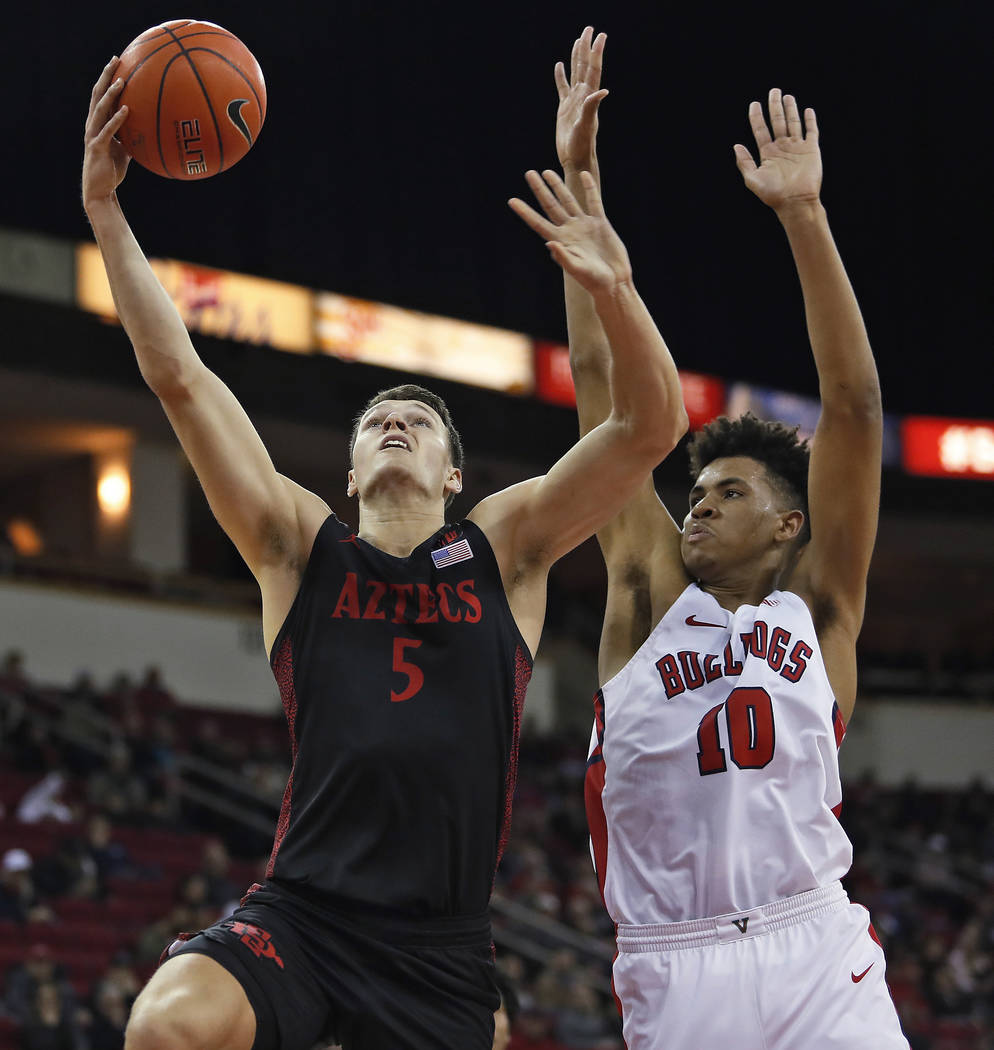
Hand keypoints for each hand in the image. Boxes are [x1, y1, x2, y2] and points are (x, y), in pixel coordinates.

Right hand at [82, 58, 130, 208]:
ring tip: (122, 81)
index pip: (102, 95)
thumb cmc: (112, 170)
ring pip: (100, 108)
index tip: (118, 61)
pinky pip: (108, 130)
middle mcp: (92, 124)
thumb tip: (150, 129)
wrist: (100, 190)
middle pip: (97, 94)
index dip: (108, 78)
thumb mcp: (125, 150)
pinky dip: (117, 119)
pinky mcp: (97, 147)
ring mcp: (93, 134)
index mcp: (98, 122)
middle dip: (106, 76)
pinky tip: (127, 110)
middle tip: (115, 59)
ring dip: (111, 94)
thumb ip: (133, 137)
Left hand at [509, 169, 630, 294]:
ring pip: (568, 200)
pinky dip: (590, 188)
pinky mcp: (600, 223)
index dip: (525, 212)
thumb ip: (563, 257)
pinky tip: (584, 175)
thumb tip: (550, 243)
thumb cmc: (594, 280)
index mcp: (560, 241)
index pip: (538, 223)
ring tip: (547, 172)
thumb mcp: (577, 269)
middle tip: (529, 173)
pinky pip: (594, 202)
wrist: (613, 281)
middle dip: (539, 190)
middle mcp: (569, 230)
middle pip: (550, 205)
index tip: (512, 200)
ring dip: (558, 186)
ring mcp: (584, 225)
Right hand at [555, 26, 607, 171]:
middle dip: (587, 47)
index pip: (593, 69)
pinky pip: (562, 88)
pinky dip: (561, 76)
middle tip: (589, 28)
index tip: (600, 35)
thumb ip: (592, 107)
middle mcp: (583, 96)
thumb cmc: (582, 145)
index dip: (596, 52)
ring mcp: (573, 101)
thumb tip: (603, 90)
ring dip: (576, 57)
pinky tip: (560, 66)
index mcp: (588, 97)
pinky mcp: (564, 109)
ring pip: (575, 73)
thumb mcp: (586, 126)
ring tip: (577, 41)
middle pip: (585, 66)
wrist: (575, 158)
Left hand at [734, 89, 821, 212]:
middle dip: (774, 106)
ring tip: (786, 96)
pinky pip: (811, 131)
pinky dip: (810, 120)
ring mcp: (797, 148)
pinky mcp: (811, 150)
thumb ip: (744, 163)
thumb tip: (736, 145)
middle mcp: (782, 148)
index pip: (760, 130)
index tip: (754, 104)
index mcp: (767, 153)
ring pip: (793, 123)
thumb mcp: (752, 179)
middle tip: (773, 91)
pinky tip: (807, 110)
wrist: (795, 202)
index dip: (756, 117)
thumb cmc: (772, 194)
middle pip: (777, 121)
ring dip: (790, 109)